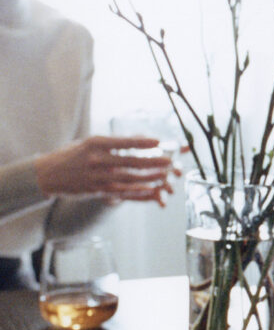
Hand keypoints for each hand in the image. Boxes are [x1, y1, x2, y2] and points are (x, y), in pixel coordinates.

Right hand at [34, 136, 180, 206]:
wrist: (49, 174)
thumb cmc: (72, 155)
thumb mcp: (89, 143)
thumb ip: (113, 143)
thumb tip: (140, 138)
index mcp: (94, 144)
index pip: (123, 142)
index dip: (142, 143)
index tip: (158, 142)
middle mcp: (96, 160)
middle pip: (130, 161)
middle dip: (152, 161)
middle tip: (169, 161)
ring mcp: (97, 177)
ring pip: (129, 178)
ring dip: (149, 177)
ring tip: (165, 175)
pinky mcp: (98, 190)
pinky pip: (122, 191)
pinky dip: (138, 190)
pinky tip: (152, 189)